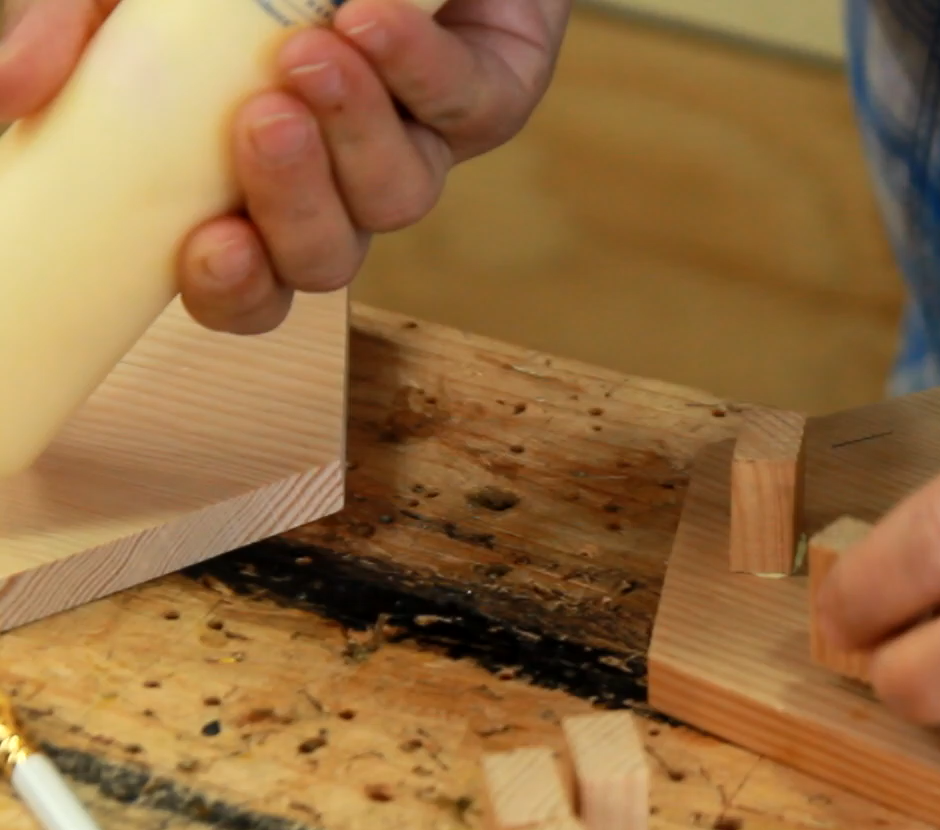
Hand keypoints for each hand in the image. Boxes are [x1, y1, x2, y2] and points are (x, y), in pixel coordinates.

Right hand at [0, 0, 568, 332]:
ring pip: (397, 196)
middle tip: (259, 126)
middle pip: (325, 259)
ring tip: (310, 56)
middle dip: (291, 207)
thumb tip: (8, 93)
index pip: (246, 285)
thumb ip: (74, 30)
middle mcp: (338, 184)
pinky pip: (461, 106)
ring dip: (351, 135)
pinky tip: (371, 23)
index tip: (207, 249)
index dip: (231, 291)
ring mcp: (419, 144)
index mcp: (253, 186)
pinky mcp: (490, 95)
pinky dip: (414, 68)